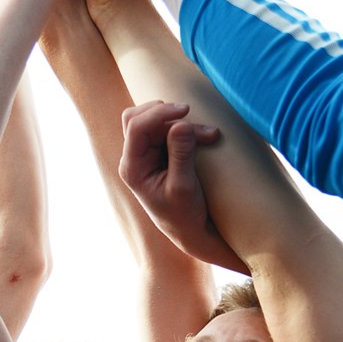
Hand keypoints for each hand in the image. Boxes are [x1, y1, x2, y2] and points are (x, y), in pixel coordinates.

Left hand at [119, 101, 246, 273]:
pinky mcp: (159, 152)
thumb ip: (181, 154)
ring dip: (180, 121)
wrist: (190, 230)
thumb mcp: (184, 186)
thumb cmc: (185, 214)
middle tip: (196, 123)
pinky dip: (186, 128)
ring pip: (154, 120)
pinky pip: (167, 129)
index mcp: (132, 167)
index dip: (159, 114)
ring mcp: (146, 154)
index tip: (186, 111)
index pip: (136, 127)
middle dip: (168, 115)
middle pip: (140, 118)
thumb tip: (180, 124)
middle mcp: (134, 158)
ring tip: (209, 135)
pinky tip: (206, 137)